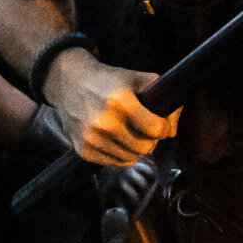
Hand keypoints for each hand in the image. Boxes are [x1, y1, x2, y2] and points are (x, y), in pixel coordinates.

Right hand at [46, 49, 178, 165]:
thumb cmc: (109, 81)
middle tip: (145, 129)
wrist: (70, 83)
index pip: (156, 129)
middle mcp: (104, 122)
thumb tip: (172, 131)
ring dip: (136, 148)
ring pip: (131, 158)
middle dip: (151, 139)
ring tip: (130, 133)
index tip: (161, 123)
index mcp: (120, 101)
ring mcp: (91, 138)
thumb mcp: (138, 78)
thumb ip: (163, 99)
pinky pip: (114, 163)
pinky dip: (120, 155)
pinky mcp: (83, 150)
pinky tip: (117, 140)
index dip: (164, 127)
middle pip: (146, 147)